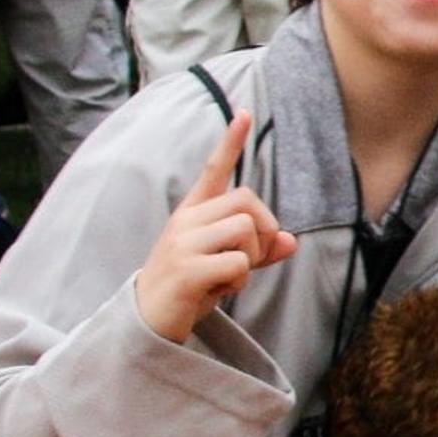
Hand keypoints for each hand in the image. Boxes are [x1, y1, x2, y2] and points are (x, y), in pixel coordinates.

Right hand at [133, 111, 295, 344]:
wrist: (146, 324)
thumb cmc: (188, 290)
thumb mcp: (225, 267)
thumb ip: (258, 251)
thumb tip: (291, 241)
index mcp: (192, 214)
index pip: (213, 170)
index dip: (230, 142)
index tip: (245, 112)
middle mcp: (186, 221)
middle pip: (248, 201)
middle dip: (263, 230)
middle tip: (248, 260)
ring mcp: (183, 243)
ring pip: (246, 230)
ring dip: (250, 259)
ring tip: (225, 278)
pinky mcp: (186, 269)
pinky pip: (239, 265)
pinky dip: (238, 283)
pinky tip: (215, 292)